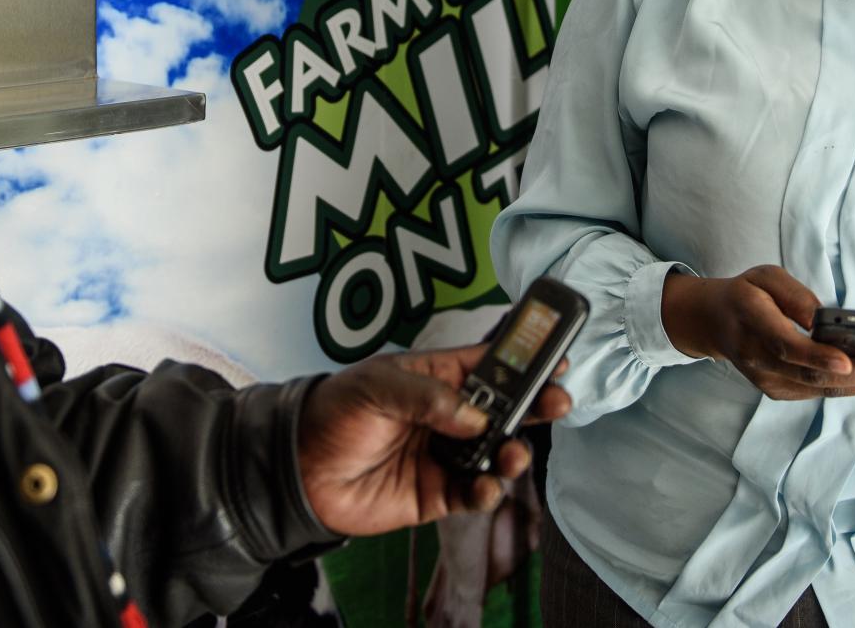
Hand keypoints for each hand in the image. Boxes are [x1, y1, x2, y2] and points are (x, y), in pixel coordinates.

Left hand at [296, 344, 572, 536]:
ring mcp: (446, 456)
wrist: (297, 471)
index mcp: (437, 378)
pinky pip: (474, 494)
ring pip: (495, 453)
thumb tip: (474, 417)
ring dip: (512, 452)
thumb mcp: (375, 387)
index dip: (522, 362)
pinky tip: (485, 486)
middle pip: (504, 410)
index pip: (489, 365)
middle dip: (534, 406)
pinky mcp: (438, 495)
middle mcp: (449, 416)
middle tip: (557, 403)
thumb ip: (427, 397)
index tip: (555, 360)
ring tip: (513, 453)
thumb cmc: (333, 413)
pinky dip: (487, 491)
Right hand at [660, 265, 854, 400]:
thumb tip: (822, 319)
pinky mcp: (777, 391)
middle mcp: (757, 357)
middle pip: (811, 376)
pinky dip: (851, 386)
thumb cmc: (747, 294)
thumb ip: (793, 293)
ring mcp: (766, 380)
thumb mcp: (765, 276)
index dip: (816, 356)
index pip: (785, 345)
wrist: (714, 323)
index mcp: (751, 320)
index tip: (847, 361)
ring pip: (820, 389)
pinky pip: (818, 392)